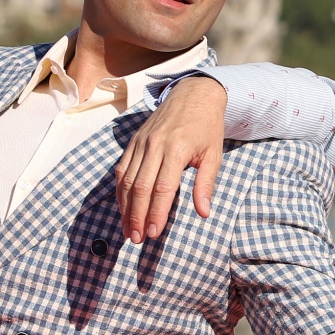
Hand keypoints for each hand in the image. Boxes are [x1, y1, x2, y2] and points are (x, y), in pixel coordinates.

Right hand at [117, 75, 227, 242]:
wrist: (193, 95)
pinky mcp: (134, 142)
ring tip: (128, 230)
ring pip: (127, 180)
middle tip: (137, 239)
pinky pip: (122, 169)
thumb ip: (206, 184)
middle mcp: (154, 146)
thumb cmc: (207, 127)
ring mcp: (141, 143)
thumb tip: (204, 212)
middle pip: (141, 187)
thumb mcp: (214, 155)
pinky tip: (123, 207)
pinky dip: (121, 190)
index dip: (156, 213)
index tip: (154, 234)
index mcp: (177, 149)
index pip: (162, 188)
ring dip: (126, 207)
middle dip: (137, 216)